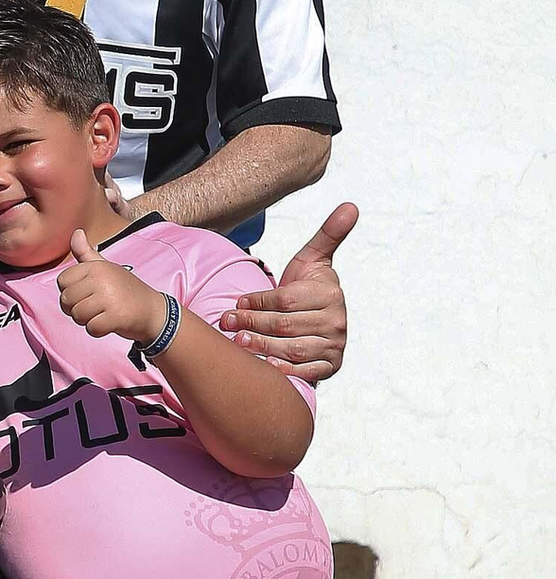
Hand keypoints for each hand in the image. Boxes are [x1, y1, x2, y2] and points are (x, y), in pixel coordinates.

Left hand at [56, 231, 168, 343]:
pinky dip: (98, 330)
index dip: (70, 292)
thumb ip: (86, 253)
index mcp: (96, 266)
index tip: (86, 293)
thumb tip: (76, 232)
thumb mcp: (106, 268)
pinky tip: (110, 323)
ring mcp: (109, 297)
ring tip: (103, 314)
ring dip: (87, 320)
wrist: (153, 311)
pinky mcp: (116, 316)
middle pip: (66, 300)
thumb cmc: (125, 290)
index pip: (62, 281)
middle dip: (76, 309)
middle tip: (96, 307)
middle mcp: (101, 278)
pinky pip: (91, 328)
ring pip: (77, 315)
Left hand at [219, 202, 355, 380]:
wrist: (318, 321)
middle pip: (285, 325)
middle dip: (252, 323)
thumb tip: (351, 205)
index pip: (287, 300)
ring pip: (292, 349)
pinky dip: (284, 371)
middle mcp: (337, 322)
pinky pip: (306, 373)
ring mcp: (334, 347)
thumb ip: (328, 234)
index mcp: (331, 295)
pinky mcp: (329, 367)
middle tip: (227, 322)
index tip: (237, 300)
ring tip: (238, 343)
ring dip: (262, 346)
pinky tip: (264, 365)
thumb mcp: (314, 260)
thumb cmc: (309, 288)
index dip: (259, 300)